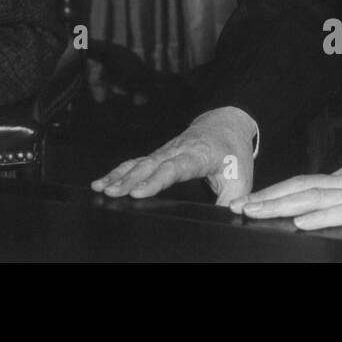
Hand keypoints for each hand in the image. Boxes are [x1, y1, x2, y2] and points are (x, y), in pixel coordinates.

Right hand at [90, 106, 255, 204]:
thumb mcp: (241, 178)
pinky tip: (103, 181)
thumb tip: (226, 219)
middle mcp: (177, 150)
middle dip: (128, 179)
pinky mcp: (159, 154)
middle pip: (150, 165)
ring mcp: (166, 150)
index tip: (138, 192)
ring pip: (139, 163)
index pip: (173, 168)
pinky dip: (119, 171)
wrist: (226, 122)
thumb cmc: (234, 153)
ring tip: (101, 188)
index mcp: (198, 155)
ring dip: (119, 175)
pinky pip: (136, 162)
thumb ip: (232, 201)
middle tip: (111, 193)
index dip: (154, 180)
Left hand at [229, 162, 341, 235]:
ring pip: (317, 196)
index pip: (304, 182)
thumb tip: (310, 213)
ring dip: (284, 206)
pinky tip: (303, 223)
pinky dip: (323, 216)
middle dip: (269, 197)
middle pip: (303, 186)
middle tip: (241, 206)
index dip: (275, 191)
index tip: (250, 201)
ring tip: (259, 213)